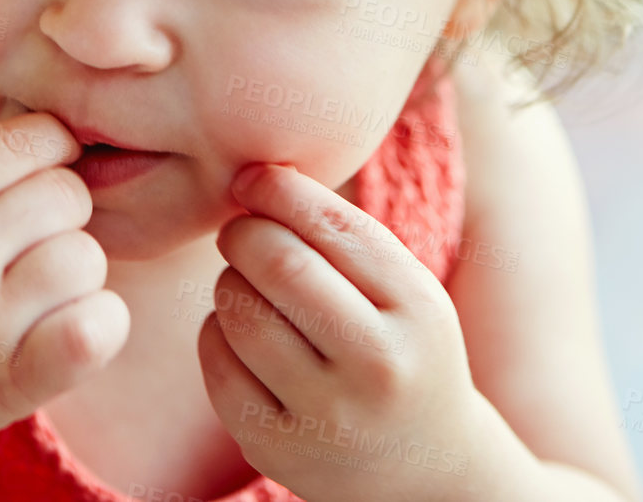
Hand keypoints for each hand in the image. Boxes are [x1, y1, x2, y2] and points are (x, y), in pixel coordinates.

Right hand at [0, 112, 128, 466]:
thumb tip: (67, 127)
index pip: (25, 140)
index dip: (51, 151)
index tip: (39, 178)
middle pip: (66, 196)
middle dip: (61, 217)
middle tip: (25, 249)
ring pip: (85, 259)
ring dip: (75, 276)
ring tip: (31, 296)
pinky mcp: (4, 385)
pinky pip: (95, 329)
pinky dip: (98, 325)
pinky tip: (68, 330)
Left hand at [197, 162, 485, 501]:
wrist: (425, 468)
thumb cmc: (404, 350)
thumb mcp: (406, 291)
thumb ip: (343, 236)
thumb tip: (253, 176)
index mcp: (418, 310)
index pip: (334, 228)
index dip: (279, 190)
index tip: (252, 177)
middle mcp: (377, 366)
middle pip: (280, 267)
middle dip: (245, 232)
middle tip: (239, 228)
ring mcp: (325, 416)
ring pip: (241, 313)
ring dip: (229, 281)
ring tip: (247, 282)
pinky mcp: (276, 449)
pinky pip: (219, 363)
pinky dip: (217, 331)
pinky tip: (241, 331)